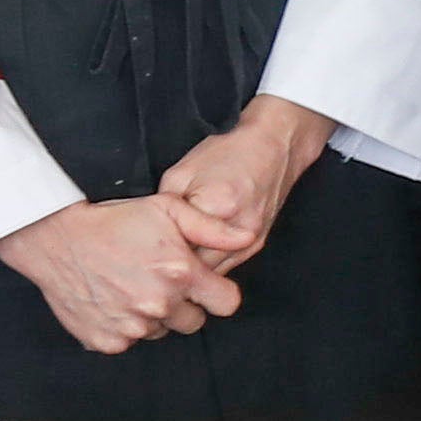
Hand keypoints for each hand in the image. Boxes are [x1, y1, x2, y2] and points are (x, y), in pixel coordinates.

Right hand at [0, 195, 243, 354]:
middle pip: (193, 322)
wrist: (55, 238)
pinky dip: (124, 325)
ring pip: (160, 331)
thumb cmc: (113, 220)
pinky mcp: (108, 341)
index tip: (201, 283)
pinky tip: (112, 298)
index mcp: (180, 274)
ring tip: (132, 285)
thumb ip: (212, 227)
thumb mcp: (167, 209)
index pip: (226, 303)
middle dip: (183, 304)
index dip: (217, 293)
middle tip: (158, 279)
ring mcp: (133, 327)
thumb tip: (247, 236)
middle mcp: (159, 305)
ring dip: (153, 314)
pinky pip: (130, 341)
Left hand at [157, 97, 331, 260]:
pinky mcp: (257, 245)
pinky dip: (209, 263)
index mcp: (216, 208)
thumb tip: (154, 234)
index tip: (147, 247)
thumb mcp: (181, 172)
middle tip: (157, 256)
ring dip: (193, 267)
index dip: (159, 249)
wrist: (273, 146)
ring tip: (177, 255)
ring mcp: (250, 242)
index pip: (177, 247)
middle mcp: (238, 231)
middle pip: (196, 268)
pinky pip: (226, 267)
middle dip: (176, 263)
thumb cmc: (228, 153)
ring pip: (211, 274)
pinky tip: (198, 252)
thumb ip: (166, 209)